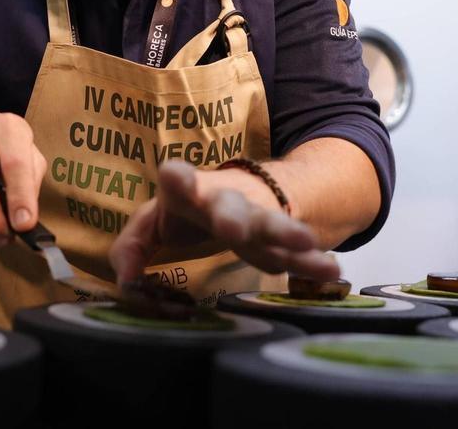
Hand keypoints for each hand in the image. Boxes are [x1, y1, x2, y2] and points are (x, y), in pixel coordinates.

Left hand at [109, 160, 339, 284]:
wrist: (246, 192)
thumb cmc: (190, 210)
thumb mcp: (154, 224)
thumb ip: (132, 248)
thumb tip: (127, 282)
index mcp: (187, 192)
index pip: (178, 181)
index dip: (178, 178)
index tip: (174, 174)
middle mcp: (223, 199)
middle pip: (228, 203)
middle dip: (232, 215)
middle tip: (233, 229)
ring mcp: (256, 216)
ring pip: (270, 222)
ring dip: (284, 231)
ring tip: (304, 242)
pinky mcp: (279, 239)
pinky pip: (297, 251)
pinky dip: (312, 261)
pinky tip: (330, 270)